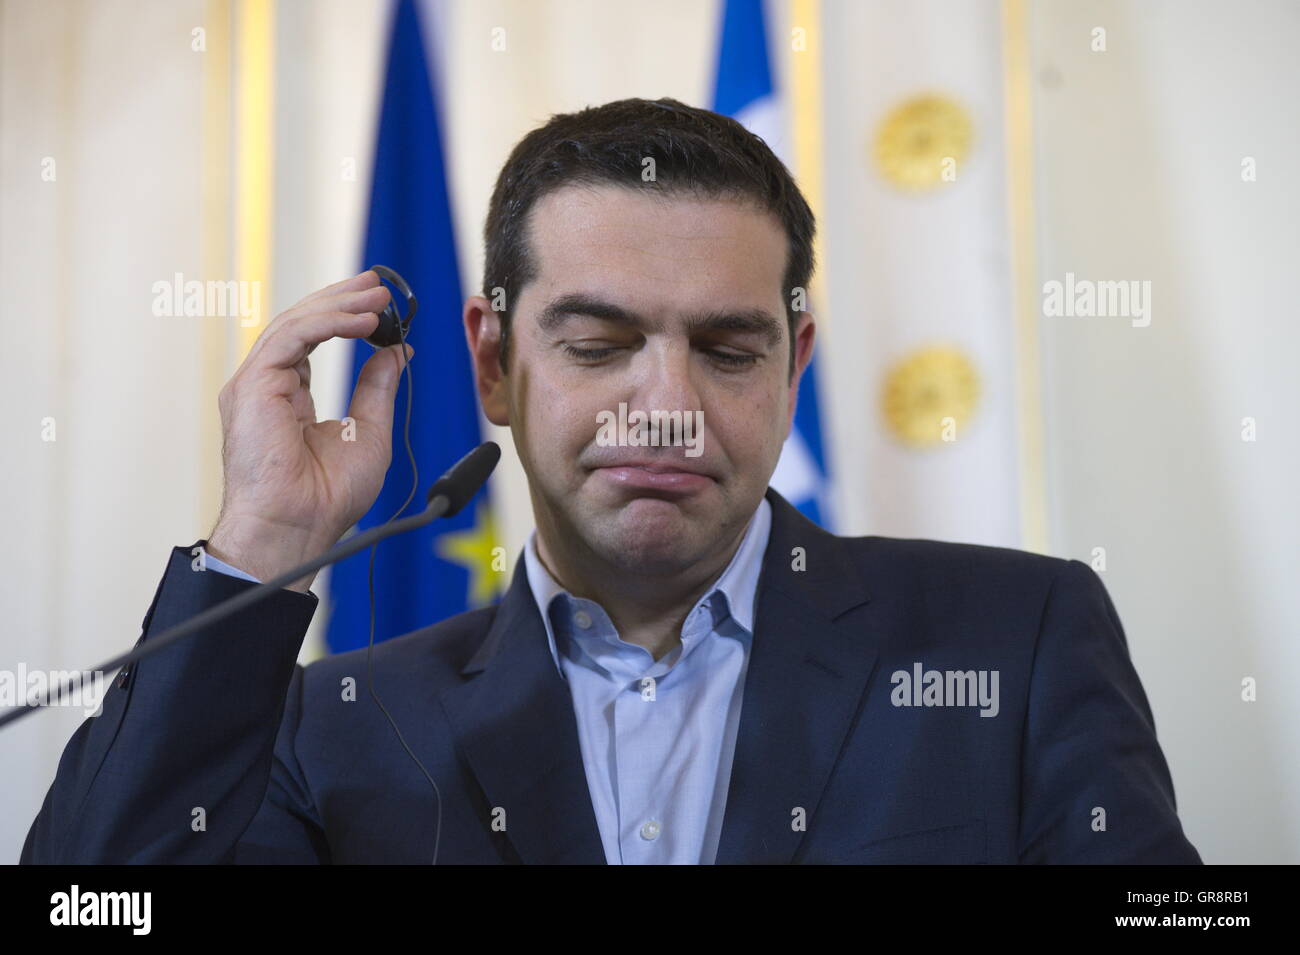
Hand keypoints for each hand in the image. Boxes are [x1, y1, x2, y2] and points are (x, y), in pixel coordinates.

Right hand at [207, 270, 411, 591]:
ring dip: (339, 305)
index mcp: (287, 396)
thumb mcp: (368, 432)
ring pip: (295, 323)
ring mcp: (254, 384)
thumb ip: (376, 388)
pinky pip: (291, 338)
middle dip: (342, 298)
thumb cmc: (326, 497)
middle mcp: (266, 385)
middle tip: (379, 284)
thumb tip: (397, 351)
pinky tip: (363, 321)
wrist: (298, 527)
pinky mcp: (252, 386)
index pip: (312, 340)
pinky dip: (328, 323)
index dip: (344, 316)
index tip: (379, 302)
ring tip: (378, 296)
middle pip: (301, 324)